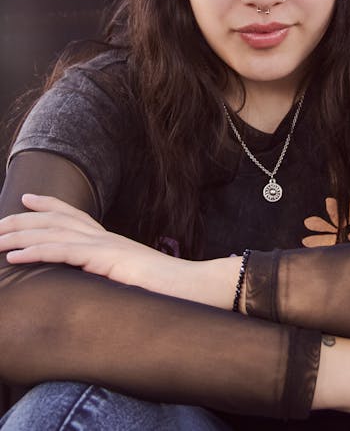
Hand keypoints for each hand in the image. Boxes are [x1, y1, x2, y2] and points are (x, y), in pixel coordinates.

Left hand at [0, 194, 242, 309]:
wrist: (193, 288)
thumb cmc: (167, 290)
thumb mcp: (133, 279)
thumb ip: (114, 275)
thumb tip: (99, 281)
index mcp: (111, 241)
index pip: (75, 215)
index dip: (49, 204)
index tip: (27, 198)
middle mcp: (105, 238)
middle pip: (57, 220)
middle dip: (23, 220)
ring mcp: (105, 247)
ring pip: (54, 234)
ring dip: (20, 236)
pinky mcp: (106, 261)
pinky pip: (65, 253)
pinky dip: (37, 252)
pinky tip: (16, 256)